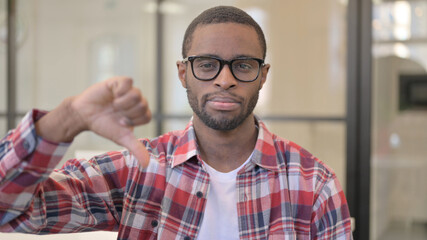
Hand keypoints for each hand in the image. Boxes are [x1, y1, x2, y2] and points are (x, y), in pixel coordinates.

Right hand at [36, 77, 151, 166]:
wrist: (83, 115)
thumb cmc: (104, 125)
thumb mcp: (121, 138)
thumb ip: (136, 148)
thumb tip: (146, 165)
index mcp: (139, 113)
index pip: (147, 116)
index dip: (133, 121)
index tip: (121, 122)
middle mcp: (136, 101)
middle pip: (143, 105)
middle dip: (127, 113)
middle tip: (116, 114)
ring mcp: (128, 90)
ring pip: (137, 94)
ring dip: (123, 104)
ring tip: (114, 105)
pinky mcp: (118, 82)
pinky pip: (129, 81)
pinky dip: (120, 91)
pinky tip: (113, 95)